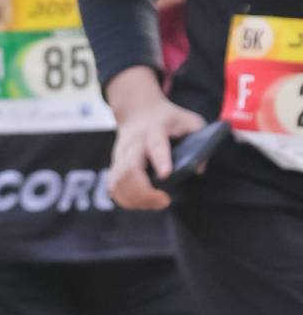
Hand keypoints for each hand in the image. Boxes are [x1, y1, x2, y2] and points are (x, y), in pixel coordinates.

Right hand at [107, 89, 202, 210]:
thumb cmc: (169, 119)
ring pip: (120, 181)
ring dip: (136, 199)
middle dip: (144, 191)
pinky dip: (125, 200)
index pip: (156, 145)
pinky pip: (114, 187)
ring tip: (157, 204)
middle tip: (165, 201)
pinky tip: (141, 204)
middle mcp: (134, 142)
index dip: (160, 160)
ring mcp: (121, 154)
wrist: (138, 110)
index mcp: (155, 129)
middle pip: (131, 169)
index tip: (166, 175)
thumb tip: (197, 168)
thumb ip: (200, 139)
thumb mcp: (190, 120)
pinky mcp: (115, 165)